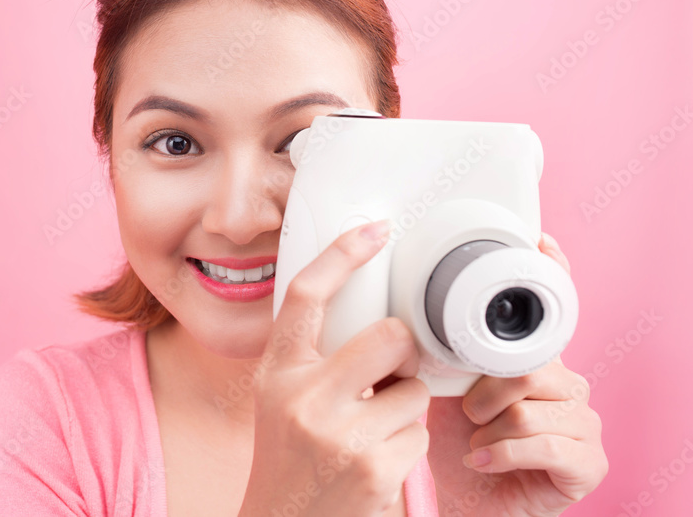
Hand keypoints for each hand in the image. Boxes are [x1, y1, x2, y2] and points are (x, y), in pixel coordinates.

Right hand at [239, 219, 430, 516]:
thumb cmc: (290, 459)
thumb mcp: (283, 400)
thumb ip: (316, 360)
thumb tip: (381, 324)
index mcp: (277, 372)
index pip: (306, 296)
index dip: (341, 255)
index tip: (373, 229)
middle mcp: (302, 397)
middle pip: (388, 336)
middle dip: (403, 352)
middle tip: (390, 374)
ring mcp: (338, 433)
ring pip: (413, 390)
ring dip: (404, 411)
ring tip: (371, 434)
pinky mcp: (373, 468)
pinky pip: (418, 433)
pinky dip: (406, 448)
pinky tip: (376, 465)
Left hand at [426, 232, 607, 515]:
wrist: (460, 504)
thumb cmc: (448, 446)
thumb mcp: (432, 390)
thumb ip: (430, 352)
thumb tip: (394, 314)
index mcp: (533, 361)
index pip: (552, 314)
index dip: (553, 274)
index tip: (541, 242)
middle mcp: (565, 385)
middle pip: (530, 363)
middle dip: (485, 390)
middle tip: (466, 411)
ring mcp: (581, 423)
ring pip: (531, 404)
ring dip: (490, 426)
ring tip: (474, 440)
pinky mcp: (586, 463)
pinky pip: (546, 444)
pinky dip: (503, 453)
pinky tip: (483, 459)